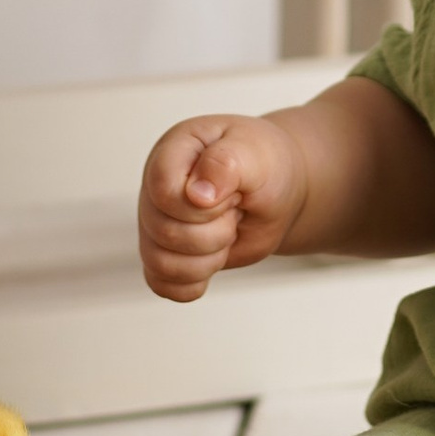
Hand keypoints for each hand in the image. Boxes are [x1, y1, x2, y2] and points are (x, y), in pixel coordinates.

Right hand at [137, 112, 306, 301]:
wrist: (278, 190)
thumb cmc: (265, 164)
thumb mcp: (256, 153)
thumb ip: (225, 163)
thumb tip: (197, 195)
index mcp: (173, 152)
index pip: (164, 191)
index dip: (201, 207)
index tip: (232, 196)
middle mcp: (156, 188)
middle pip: (164, 232)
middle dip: (215, 232)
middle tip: (236, 210)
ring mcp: (157, 223)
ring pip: (160, 263)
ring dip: (207, 259)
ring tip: (227, 233)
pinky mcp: (166, 254)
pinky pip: (163, 284)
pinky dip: (194, 282)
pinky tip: (215, 259)